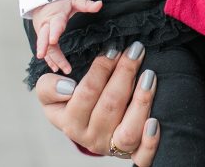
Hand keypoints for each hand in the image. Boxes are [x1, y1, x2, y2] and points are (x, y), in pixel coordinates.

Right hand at [31, 0, 103, 74]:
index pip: (55, 25)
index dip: (53, 32)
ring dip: (51, 59)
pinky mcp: (42, 39)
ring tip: (59, 69)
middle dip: (46, 49)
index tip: (52, 41)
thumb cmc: (60, 2)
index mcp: (55, 16)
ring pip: (45, 47)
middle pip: (45, 39)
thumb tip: (100, 4)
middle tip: (50, 60)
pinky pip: (45, 50)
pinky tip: (55, 68)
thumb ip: (86, 4)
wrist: (43, 2)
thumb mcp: (74, 0)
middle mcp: (46, 26)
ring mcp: (42, 33)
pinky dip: (49, 59)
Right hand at [36, 42, 159, 163]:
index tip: (113, 49)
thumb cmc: (73, 104)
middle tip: (135, 50)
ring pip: (128, 131)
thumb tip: (67, 87)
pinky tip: (155, 122)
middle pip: (110, 105)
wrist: (88, 128)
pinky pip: (142, 156)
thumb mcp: (52, 96)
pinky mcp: (132, 155)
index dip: (100, 70)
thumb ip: (48, 88)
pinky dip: (150, 141)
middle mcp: (91, 138)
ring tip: (149, 76)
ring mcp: (113, 148)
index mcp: (70, 122)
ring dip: (141, 101)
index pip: (86, 93)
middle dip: (125, 73)